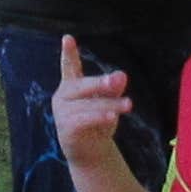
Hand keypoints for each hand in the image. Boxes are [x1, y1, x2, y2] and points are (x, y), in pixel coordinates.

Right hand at [50, 37, 133, 165]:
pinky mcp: (66, 128)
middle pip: (82, 86)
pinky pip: (84, 120)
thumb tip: (122, 75)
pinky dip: (99, 117)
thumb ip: (113, 89)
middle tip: (117, 80)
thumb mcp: (108, 103)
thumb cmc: (97, 123)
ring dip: (110, 105)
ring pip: (88, 105)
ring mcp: (62, 113)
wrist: (90, 154)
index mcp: (72, 86)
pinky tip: (112, 117)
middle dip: (101, 83)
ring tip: (128, 105)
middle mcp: (63, 97)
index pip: (69, 67)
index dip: (68, 53)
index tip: (67, 38)